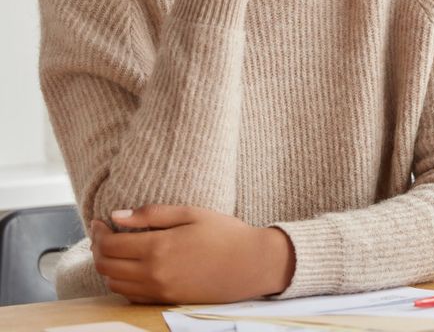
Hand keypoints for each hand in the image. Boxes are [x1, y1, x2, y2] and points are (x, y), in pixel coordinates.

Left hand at [88, 204, 293, 304]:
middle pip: (105, 266)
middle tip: (104, 235)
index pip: (109, 244)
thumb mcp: (191, 213)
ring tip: (117, 250)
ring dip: (108, 266)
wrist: (252, 264)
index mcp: (158, 248)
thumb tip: (117, 216)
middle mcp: (153, 273)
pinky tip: (132, 268)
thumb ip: (152, 214)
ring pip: (114, 283)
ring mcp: (159, 291)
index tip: (99, 222)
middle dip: (98, 249)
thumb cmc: (226, 234)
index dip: (98, 232)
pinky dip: (123, 282)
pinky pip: (131, 296)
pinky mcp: (166, 301)